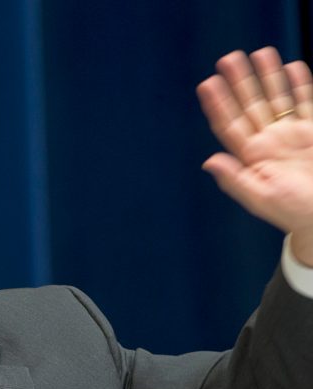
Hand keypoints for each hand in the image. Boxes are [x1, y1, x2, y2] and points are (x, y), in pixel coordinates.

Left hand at [197, 47, 312, 264]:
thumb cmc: (294, 212)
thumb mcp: (261, 198)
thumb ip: (235, 179)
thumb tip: (209, 161)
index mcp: (251, 157)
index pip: (229, 125)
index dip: (217, 104)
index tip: (207, 84)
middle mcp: (269, 142)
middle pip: (250, 105)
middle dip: (240, 82)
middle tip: (228, 58)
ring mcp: (292, 135)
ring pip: (277, 98)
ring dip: (268, 77)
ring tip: (259, 53)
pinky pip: (306, 103)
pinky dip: (299, 85)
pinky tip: (291, 66)